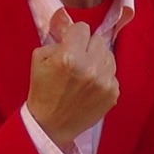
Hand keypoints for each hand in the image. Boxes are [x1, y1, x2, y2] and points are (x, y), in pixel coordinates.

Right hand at [26, 9, 118, 147]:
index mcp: (69, 56)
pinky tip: (91, 86)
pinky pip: (112, 73)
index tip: (70, 44)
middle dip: (87, 46)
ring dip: (98, 60)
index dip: (74, 35)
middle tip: (77, 59)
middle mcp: (91, 67)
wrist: (51, 125)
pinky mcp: (114, 93)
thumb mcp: (39, 59)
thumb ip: (57, 40)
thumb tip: (73, 32)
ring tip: (85, 73)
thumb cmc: (42, 91)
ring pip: (108, 55)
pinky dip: (103, 76)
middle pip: (98, 40)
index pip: (83, 28)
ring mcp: (105, 81)